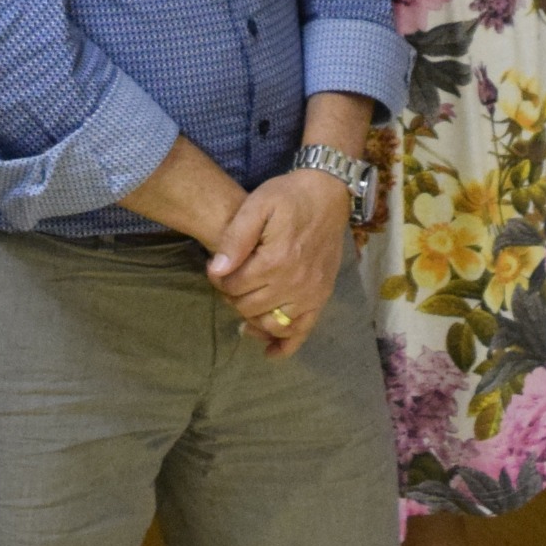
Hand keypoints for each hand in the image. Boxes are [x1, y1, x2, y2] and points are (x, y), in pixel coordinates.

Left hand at [210, 168, 352, 354]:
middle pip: (249, 307)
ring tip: (244, 305)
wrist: (329, 193)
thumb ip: (235, 238)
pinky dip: (285, 344)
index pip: (233, 286)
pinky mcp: (322, 296)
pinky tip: (270, 352)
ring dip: (252, 319)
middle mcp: (295, 283)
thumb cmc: (289, 196)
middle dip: (232, 297)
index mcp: (275, 261)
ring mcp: (311, 293)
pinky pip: (302, 330)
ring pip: (271, 323)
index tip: (216, 268)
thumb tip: (217, 271)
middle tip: (230, 280)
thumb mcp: (257, 205)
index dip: (217, 279)